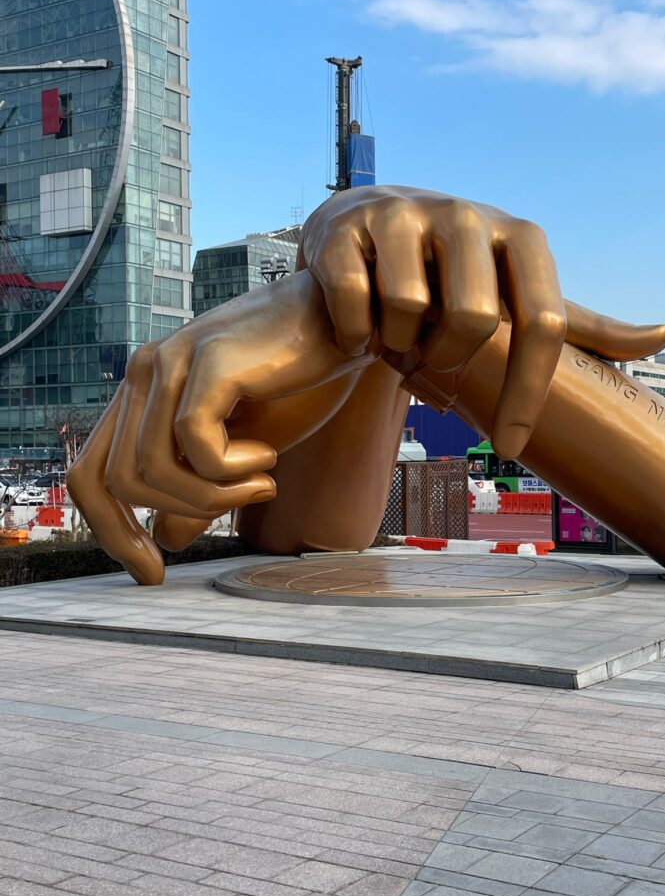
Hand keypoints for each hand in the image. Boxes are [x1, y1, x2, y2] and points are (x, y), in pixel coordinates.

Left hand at [67, 272, 368, 583]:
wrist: (344, 322)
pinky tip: (267, 454)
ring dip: (212, 497)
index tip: (152, 573)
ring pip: (151, 471)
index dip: (110, 532)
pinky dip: (232, 471)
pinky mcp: (207, 363)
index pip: (90, 473)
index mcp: (144, 392)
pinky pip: (195, 445)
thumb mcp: (242, 450)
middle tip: (236, 510)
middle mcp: (145, 373)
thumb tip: (165, 537)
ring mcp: (171, 363)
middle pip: (114, 481)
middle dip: (171, 516)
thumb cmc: (298, 381)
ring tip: (261, 481)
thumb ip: (198, 489)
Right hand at [300, 186, 664, 457]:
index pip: (542, 322)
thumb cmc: (457, 278)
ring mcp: (403, 214)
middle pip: (473, 319)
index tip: (511, 448)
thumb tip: (662, 334)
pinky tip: (358, 331)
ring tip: (396, 338)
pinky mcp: (348, 227)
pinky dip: (354, 334)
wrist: (370, 233)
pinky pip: (353, 300)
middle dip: (449, 361)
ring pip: (409, 309)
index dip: (529, 393)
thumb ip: (582, 323)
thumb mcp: (521, 293)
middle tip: (432, 360)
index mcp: (520, 236)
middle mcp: (467, 215)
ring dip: (399, 346)